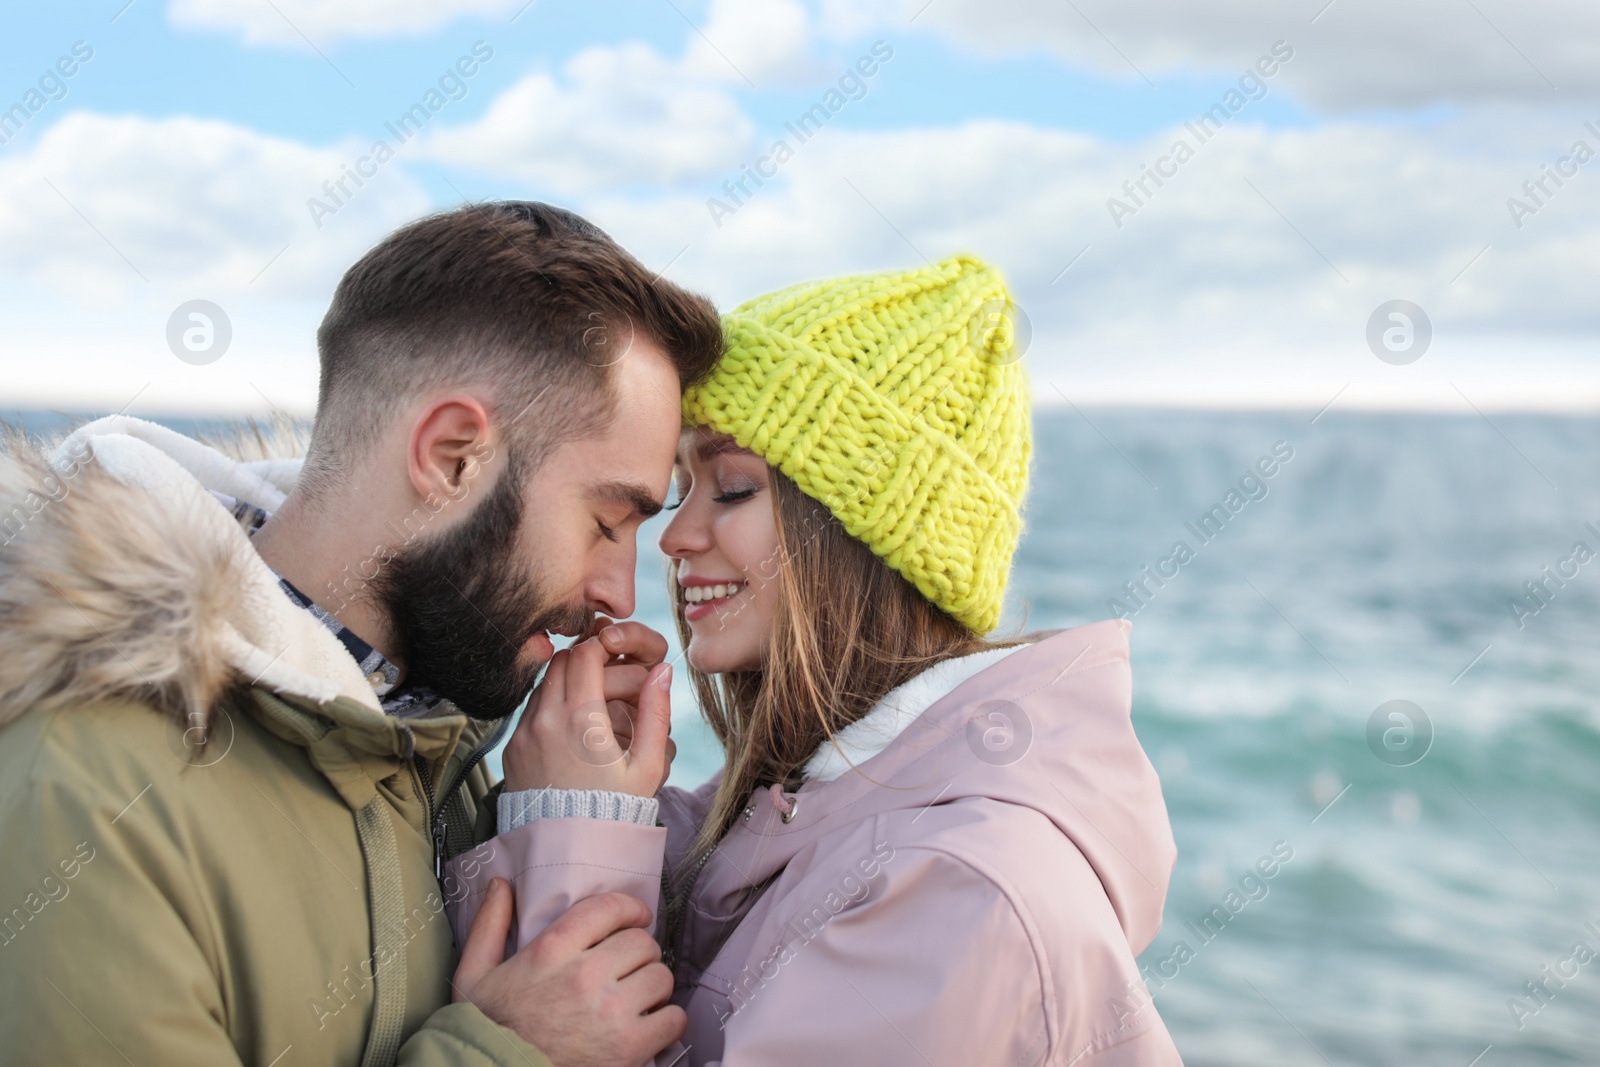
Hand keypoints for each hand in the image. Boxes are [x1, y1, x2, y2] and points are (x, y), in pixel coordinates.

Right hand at [453, 879, 684, 1066]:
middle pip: (642, 942)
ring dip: (653, 986)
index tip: (637, 918)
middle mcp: (585, 975)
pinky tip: (648, 1025)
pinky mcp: (628, 1047)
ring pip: (661, 977)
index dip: (630, 909)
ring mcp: (610, 1011)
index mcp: (552, 950)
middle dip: (639, 953)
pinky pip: (673, 1018)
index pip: (609, 908)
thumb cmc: (487, 1031)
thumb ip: (488, 926)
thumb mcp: (473, 975)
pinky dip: (666, 1021)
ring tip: (636, 997)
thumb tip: (500, 885)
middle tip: (628, 967)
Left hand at [503, 620, 674, 795]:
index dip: (603, 649)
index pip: (585, 654)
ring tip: (590, 706)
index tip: (617, 659)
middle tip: (605, 677)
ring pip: (544, 683)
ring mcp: (524, 734)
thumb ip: (656, 714)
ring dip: (566, 683)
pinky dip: (549, 707)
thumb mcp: (647, 767)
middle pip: (561, 661)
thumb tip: (662, 671)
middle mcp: (546, 721)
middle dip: (585, 660)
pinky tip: (570, 729)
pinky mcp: (512, 749)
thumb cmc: (614, 811)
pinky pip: (529, 711)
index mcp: (581, 720)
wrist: (569, 852)